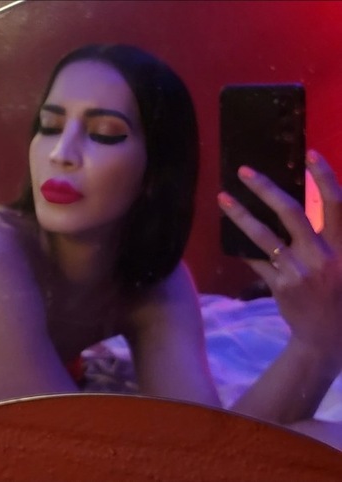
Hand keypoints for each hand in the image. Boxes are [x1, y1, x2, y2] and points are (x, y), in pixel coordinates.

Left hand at [218, 150, 341, 359]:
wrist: (328, 338)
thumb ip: (338, 236)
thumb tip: (330, 204)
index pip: (337, 204)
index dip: (325, 178)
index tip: (310, 154)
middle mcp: (324, 257)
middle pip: (292, 213)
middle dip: (266, 189)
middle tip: (244, 171)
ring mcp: (299, 272)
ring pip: (264, 236)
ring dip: (241, 214)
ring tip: (222, 197)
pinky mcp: (279, 286)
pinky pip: (256, 260)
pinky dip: (243, 246)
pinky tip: (229, 232)